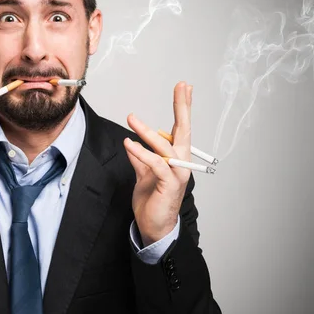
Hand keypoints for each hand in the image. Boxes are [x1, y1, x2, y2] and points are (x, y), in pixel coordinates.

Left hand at [123, 81, 192, 246]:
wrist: (153, 226)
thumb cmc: (152, 200)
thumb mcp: (143, 175)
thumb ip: (140, 159)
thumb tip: (132, 143)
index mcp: (176, 158)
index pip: (180, 128)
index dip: (182, 108)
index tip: (184, 88)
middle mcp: (181, 163)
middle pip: (184, 131)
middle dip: (183, 107)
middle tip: (182, 86)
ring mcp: (177, 174)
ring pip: (165, 146)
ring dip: (147, 131)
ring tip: (131, 118)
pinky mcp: (168, 185)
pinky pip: (155, 164)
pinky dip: (141, 153)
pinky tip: (129, 143)